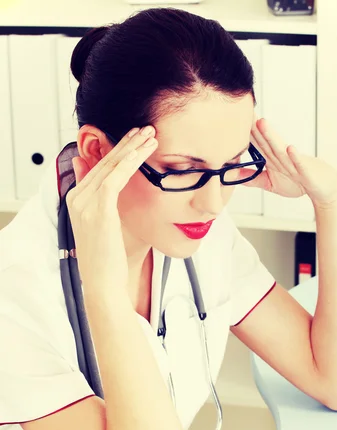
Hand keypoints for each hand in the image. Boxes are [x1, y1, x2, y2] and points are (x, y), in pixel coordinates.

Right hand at [66, 126, 157, 294]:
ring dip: (131, 148)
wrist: (103, 284)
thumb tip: (104, 181)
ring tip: (150, 135)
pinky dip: (129, 163)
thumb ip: (104, 202)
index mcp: (77, 200)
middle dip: (126, 143)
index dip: (117, 151)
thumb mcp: (106, 226)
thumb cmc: (109, 260)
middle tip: (145, 129)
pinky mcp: (98, 209)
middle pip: (103, 162)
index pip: (98, 168)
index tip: (135, 139)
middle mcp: (76, 198)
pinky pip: (114, 178)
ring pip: (110, 166)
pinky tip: (143, 153)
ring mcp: (84, 203)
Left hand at [239, 117, 336, 207]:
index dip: (246, 133)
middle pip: (266, 141)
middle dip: (255, 128)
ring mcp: (295, 163)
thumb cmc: (298, 183)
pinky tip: (290, 148)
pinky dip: (295, 157)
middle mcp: (282, 157)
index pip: (257, 144)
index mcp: (273, 159)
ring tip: (261, 123)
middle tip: (243, 111)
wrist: (323, 189)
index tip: (233, 120)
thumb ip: (253, 178)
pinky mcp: (306, 171)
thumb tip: (233, 175)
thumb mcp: (271, 183)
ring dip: (271, 136)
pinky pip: (300, 163)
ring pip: (280, 149)